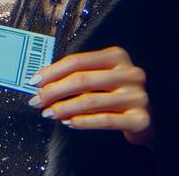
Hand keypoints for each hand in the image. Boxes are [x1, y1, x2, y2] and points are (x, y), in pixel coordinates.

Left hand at [30, 46, 151, 145]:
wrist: (144, 120)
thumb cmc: (115, 95)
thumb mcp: (100, 78)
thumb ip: (77, 75)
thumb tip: (42, 82)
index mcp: (117, 56)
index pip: (77, 61)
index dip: (52, 71)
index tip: (33, 82)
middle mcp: (130, 73)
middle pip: (82, 80)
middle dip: (54, 91)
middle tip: (36, 101)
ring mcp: (137, 96)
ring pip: (90, 101)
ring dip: (63, 108)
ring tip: (48, 113)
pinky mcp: (140, 119)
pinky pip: (104, 120)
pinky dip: (82, 122)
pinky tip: (68, 123)